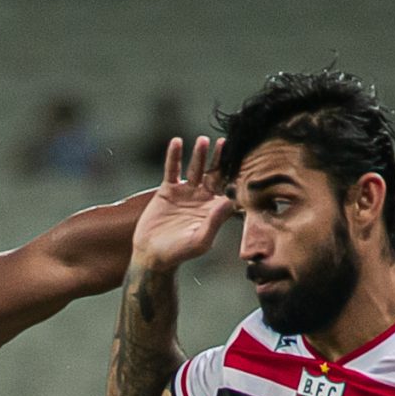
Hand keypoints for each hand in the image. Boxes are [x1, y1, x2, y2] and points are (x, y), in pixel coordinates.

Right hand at [129, 136, 233, 271]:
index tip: (241, 160)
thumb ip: (215, 221)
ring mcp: (185, 192)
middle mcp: (202, 197)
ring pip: (195, 168)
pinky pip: (172, 169)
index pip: (227, 188)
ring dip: (199, 154)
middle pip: (213, 174)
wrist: (153, 255)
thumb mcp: (200, 239)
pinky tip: (176, 142)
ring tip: (203, 140)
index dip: (234, 175)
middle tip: (225, 143)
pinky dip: (174, 156)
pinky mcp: (168, 189)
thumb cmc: (180, 252)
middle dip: (219, 159)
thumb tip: (230, 201)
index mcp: (214, 209)